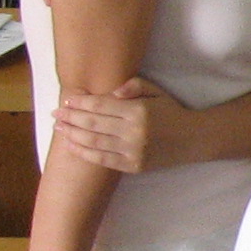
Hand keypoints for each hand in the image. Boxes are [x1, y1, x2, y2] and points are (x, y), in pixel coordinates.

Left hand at [54, 77, 198, 174]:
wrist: (195, 139)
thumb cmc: (173, 112)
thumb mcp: (157, 91)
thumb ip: (134, 85)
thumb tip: (111, 92)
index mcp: (138, 111)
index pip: (100, 105)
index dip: (80, 103)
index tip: (67, 101)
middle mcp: (133, 131)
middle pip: (92, 123)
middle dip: (70, 118)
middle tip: (55, 114)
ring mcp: (133, 151)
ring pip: (93, 142)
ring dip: (72, 135)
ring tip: (59, 129)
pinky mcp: (134, 165)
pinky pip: (103, 160)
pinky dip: (84, 153)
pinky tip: (73, 146)